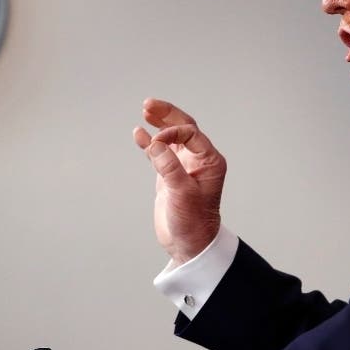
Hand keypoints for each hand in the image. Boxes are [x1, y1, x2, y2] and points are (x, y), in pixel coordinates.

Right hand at [132, 98, 227, 264]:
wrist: (189, 245)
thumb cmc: (193, 223)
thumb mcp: (182, 194)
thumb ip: (169, 167)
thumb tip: (153, 143)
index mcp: (210, 162)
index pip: (190, 134)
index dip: (171, 133)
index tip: (155, 144)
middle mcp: (199, 161)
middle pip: (183, 128)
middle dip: (166, 115)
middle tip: (148, 104)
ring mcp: (184, 167)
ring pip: (172, 138)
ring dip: (159, 124)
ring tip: (145, 111)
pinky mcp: (171, 175)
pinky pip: (160, 153)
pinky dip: (149, 143)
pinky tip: (139, 135)